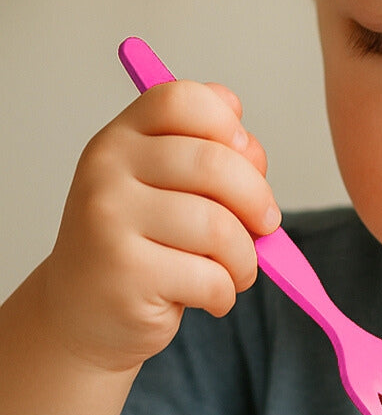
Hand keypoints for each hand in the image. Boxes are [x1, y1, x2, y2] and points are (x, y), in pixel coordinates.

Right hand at [41, 79, 279, 372]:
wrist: (84, 314)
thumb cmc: (143, 247)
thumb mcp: (167, 189)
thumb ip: (208, 155)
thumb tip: (247, 141)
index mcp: (122, 139)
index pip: (183, 100)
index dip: (230, 128)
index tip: (247, 160)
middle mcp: (107, 171)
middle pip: (216, 163)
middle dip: (258, 201)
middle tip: (264, 227)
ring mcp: (109, 220)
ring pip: (220, 227)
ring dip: (246, 259)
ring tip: (236, 271)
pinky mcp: (125, 273)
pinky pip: (211, 277)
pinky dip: (226, 294)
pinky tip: (211, 298)